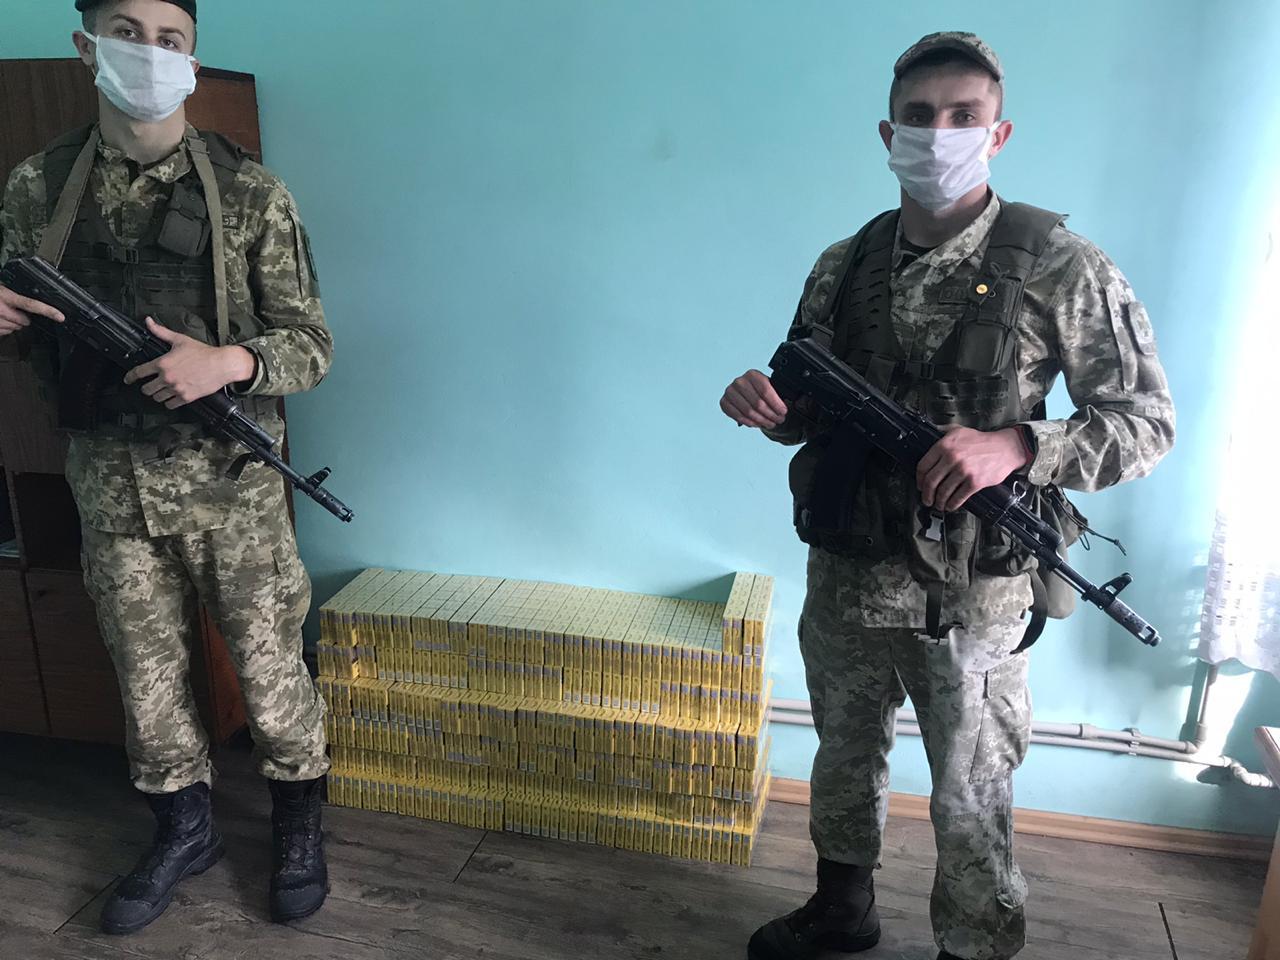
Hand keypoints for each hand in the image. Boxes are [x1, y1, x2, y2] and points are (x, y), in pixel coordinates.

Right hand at [0, 283, 63, 335]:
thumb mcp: (0, 288)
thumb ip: (14, 292)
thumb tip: (30, 294)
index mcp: (6, 297)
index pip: (31, 304)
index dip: (48, 311)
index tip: (60, 316)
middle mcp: (2, 310)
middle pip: (26, 321)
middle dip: (23, 317)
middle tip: (13, 309)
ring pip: (16, 328)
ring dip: (13, 323)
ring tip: (2, 313)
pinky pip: (6, 332)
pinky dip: (4, 327)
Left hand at [123, 318, 254, 408]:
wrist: (222, 364)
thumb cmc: (203, 352)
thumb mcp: (180, 340)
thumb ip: (161, 332)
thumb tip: (148, 321)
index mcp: (162, 363)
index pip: (139, 372)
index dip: (130, 377)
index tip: (127, 380)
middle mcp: (167, 377)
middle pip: (146, 389)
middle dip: (147, 387)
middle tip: (151, 385)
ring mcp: (176, 389)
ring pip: (157, 398)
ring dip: (158, 395)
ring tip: (162, 391)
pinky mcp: (186, 398)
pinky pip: (170, 405)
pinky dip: (169, 402)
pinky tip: (172, 397)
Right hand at [721, 369, 787, 427]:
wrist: (746, 392)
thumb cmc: (761, 391)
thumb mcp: (772, 388)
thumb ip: (781, 393)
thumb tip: (797, 402)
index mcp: (752, 374)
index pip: (765, 390)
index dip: (776, 404)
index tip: (783, 412)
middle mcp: (739, 381)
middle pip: (757, 403)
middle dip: (770, 415)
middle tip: (778, 420)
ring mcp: (730, 392)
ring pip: (748, 412)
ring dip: (761, 421)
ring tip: (770, 424)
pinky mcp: (724, 402)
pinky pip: (738, 416)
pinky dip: (749, 422)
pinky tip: (757, 424)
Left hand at [916, 425, 1031, 511]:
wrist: (1005, 448)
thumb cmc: (982, 441)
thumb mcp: (958, 430)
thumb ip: (942, 431)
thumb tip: (929, 432)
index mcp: (945, 445)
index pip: (923, 466)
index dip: (919, 479)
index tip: (920, 485)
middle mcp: (952, 457)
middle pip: (931, 481)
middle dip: (926, 494)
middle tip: (926, 499)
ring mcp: (963, 470)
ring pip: (943, 492)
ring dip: (938, 502)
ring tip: (938, 504)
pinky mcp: (974, 482)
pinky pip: (958, 497)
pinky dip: (952, 504)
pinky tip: (951, 505)